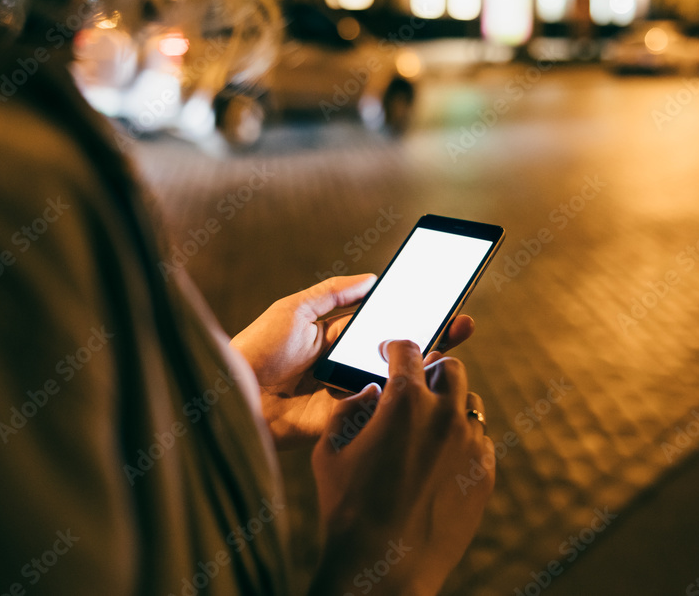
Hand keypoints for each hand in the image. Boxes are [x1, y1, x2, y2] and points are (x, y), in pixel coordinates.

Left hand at [230, 275, 475, 448]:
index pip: (383, 325)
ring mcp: (350, 394)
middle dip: (431, 338)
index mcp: (335, 340)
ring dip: (424, 365)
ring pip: (395, 379)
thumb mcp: (296, 309)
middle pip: (397, 352)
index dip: (411, 315)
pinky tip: (425, 376)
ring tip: (451, 342)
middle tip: (463, 323)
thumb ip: (335, 293)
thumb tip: (373, 277)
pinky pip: (381, 406)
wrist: (235, 393)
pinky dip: (402, 392)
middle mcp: (347, 366)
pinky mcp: (347, 420)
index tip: (440, 302)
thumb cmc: (259, 348)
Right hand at [309, 341, 494, 595]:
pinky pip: (479, 440)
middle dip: (431, 370)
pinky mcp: (485, 472)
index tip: (392, 353)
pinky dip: (462, 441)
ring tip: (428, 428)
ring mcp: (470, 443)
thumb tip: (371, 394)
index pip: (408, 350)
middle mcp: (444, 414)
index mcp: (404, 400)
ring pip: (468, 404)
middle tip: (417, 384)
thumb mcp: (329, 451)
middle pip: (450, 368)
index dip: (396, 348)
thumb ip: (348, 410)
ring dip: (449, 407)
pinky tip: (441, 460)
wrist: (382, 570)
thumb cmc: (346, 509)